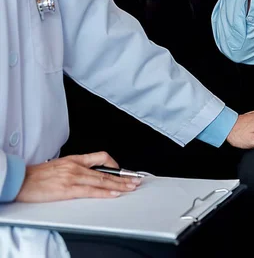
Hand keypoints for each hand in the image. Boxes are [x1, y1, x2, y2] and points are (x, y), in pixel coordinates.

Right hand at [16, 152, 140, 202]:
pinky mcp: (68, 189)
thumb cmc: (37, 176)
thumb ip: (75, 168)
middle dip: (123, 177)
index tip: (122, 170)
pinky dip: (105, 192)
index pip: (100, 156)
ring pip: (102, 180)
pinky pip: (91, 190)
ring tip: (131, 187)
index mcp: (74, 159)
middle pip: (106, 171)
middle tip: (135, 180)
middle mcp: (76, 166)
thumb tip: (89, 174)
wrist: (20, 180)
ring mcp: (73, 177)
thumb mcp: (60, 166)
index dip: (114, 164)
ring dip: (119, 184)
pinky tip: (114, 193)